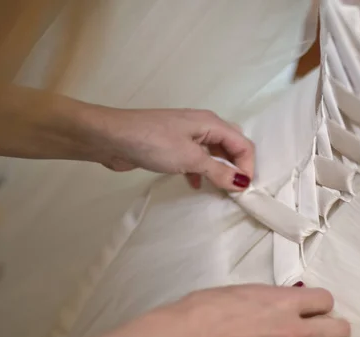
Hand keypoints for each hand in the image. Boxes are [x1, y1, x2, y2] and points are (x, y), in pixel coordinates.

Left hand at [92, 107, 253, 190]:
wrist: (111, 137)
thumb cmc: (154, 143)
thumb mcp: (190, 158)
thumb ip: (218, 171)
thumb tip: (242, 183)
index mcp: (211, 123)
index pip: (242, 144)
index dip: (247, 166)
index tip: (243, 189)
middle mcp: (202, 125)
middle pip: (230, 146)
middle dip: (236, 166)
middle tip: (234, 189)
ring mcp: (186, 135)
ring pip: (213, 153)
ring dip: (218, 170)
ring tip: (219, 190)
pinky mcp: (172, 145)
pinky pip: (196, 158)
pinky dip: (200, 171)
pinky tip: (195, 184)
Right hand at [121, 284, 349, 336]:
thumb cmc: (204, 309)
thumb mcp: (243, 291)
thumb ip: (270, 299)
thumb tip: (282, 305)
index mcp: (284, 303)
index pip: (327, 300)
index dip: (320, 303)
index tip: (312, 307)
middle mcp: (291, 332)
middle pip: (339, 331)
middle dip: (333, 328)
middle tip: (321, 329)